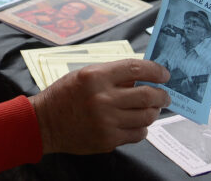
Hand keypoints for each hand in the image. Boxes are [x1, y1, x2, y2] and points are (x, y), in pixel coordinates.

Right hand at [30, 59, 170, 154]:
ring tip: (150, 109)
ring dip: (153, 112)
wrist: (45, 123)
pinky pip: (138, 134)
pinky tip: (136, 122)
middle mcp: (102, 99)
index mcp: (95, 77)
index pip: (136, 69)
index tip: (165, 74)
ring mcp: (106, 122)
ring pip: (146, 117)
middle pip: (147, 95)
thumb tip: (144, 75)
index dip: (156, 71)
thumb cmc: (65, 94)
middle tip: (164, 95)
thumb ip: (113, 74)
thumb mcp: (85, 74)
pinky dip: (142, 127)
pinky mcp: (108, 140)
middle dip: (162, 95)